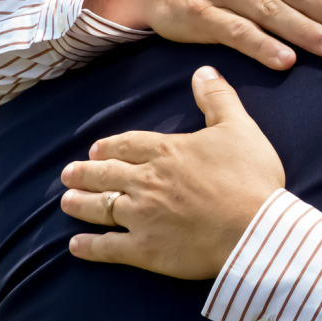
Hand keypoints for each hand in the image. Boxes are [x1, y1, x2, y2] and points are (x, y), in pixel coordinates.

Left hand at [60, 67, 284, 278]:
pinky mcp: (145, 250)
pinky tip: (75, 246)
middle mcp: (146, 182)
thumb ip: (218, 98)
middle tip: (68, 174)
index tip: (96, 150)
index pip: (127, 145)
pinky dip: (89, 246)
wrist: (255, 227)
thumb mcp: (239, 127)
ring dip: (80, 203)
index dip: (110, 147)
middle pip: (106, 174)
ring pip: (100, 207)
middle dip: (85, 173)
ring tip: (66, 201)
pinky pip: (108, 247)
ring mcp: (142, 217)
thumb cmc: (250, 177)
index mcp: (166, 152)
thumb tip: (203, 70)